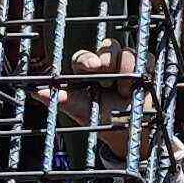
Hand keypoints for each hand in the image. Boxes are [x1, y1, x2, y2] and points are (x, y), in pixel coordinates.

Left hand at [42, 45, 135, 160]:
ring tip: (125, 91)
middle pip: (107, 46)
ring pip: (127, 51)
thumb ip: (63, 101)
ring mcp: (126, 65)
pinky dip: (143, 70)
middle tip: (110, 79)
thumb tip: (38, 92)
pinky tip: (138, 88)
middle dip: (109, 59)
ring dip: (127, 69)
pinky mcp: (145, 68)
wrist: (129, 136)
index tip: (92, 66)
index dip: (86, 59)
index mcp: (87, 73)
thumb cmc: (103, 122)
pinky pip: (146, 57)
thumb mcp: (83, 113)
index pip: (83, 57)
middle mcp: (106, 65)